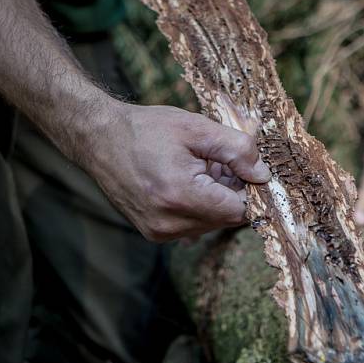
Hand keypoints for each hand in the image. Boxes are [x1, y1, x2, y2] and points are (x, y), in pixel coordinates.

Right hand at [82, 101, 270, 241]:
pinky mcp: (153, 234)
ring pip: (210, 224)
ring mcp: (159, 232)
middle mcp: (169, 222)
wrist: (99, 140)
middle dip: (230, 192)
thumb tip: (264, 175)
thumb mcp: (196, 128)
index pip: (239, 210)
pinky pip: (192, 226)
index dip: (249, 189)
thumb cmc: (146, 129)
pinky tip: (185, 183)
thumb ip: (236, 150)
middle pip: (226, 219)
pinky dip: (197, 207)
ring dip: (214, 200)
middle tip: (216, 163)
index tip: (245, 168)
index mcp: (180, 195)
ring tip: (197, 170)